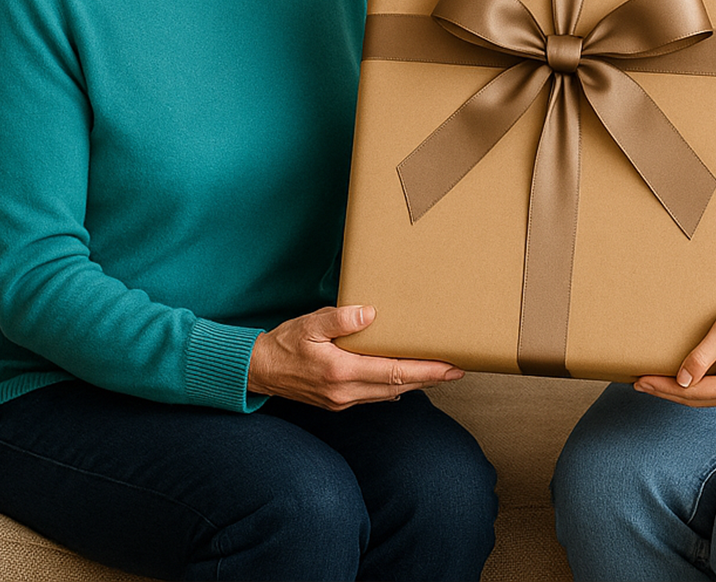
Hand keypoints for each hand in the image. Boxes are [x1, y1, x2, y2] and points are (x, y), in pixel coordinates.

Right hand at [247, 305, 463, 410]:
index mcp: (341, 372)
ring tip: (438, 372)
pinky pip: (373, 396)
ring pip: (387, 394)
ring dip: (414, 384)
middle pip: (398, 387)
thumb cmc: (284, 344)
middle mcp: (345, 392)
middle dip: (430, 379)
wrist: (258, 371)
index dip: (426, 371)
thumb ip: (340, 319)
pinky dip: (393, 388)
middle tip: (457, 370)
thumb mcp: (310, 324)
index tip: (451, 368)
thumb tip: (370, 313)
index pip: (394, 373)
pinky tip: (404, 381)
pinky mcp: (337, 402)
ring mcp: (341, 401)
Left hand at [634, 273, 715, 407]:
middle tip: (640, 383)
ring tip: (656, 383)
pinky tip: (684, 381)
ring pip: (712, 399)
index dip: (664, 387)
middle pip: (701, 400)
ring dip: (684, 392)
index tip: (640, 380)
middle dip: (669, 392)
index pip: (693, 392)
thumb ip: (702, 357)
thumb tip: (680, 380)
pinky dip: (702, 388)